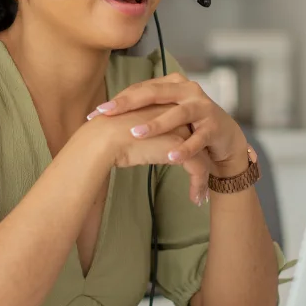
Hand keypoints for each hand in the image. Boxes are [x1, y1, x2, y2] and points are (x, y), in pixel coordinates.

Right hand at [86, 104, 213, 205]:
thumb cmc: (104, 135)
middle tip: (203, 176)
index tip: (184, 159)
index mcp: (161, 105)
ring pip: (202, 155)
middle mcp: (174, 113)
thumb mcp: (125, 127)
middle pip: (196, 138)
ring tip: (201, 195)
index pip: (182, 125)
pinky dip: (198, 185)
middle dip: (201, 160)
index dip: (185, 144)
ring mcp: (180, 129)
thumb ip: (138, 130)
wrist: (102, 139)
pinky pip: (199, 168)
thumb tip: (134, 139)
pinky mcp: (181, 148)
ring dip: (202, 177)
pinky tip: (196, 200)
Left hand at [88, 74, 249, 177]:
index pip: (140, 89)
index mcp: (172, 84)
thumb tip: (104, 115)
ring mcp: (202, 107)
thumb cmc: (187, 125)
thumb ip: (142, 110)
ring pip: (177, 114)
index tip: (95, 113)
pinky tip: (170, 156)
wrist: (225, 137)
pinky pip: (198, 139)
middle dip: (128, 104)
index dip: (118, 100)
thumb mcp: (164, 113)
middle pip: (154, 94)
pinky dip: (185, 148)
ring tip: (135, 133)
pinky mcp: (215, 127)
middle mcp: (187, 90)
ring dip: (156, 124)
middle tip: (106, 113)